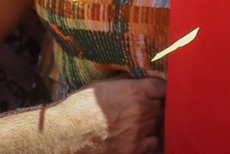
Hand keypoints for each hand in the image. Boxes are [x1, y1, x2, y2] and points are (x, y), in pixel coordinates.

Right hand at [51, 77, 165, 153]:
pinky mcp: (133, 150)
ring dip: (157, 124)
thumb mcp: (101, 87)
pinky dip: (151, 142)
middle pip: (164, 107)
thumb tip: (135, 81)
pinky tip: (144, 139)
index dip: (162, 90)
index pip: (162, 87)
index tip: (161, 91)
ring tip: (150, 124)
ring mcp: (138, 133)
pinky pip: (153, 145)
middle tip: (157, 108)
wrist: (65, 134)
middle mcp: (140, 111)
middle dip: (160, 107)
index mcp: (133, 91)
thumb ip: (123, 84)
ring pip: (161, 126)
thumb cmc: (79, 108)